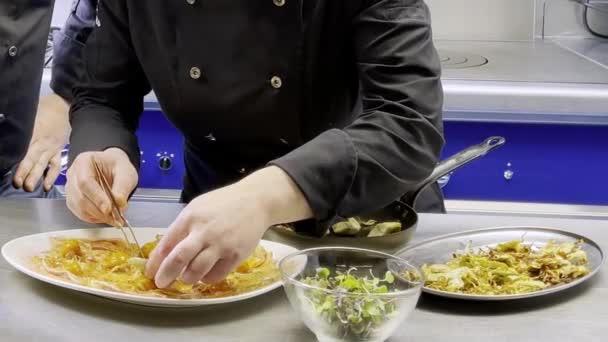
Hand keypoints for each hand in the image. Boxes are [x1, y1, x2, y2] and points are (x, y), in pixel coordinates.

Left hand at [14, 94, 69, 191]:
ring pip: (43, 164)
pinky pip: (55, 166)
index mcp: (34, 130)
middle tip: (19, 183)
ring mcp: (51, 148)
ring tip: (29, 187)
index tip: (9, 165)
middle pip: (32, 158)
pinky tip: (46, 186)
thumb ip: (20, 121)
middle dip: (25, 171)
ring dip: (36, 176)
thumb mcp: (30, 111)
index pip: (23, 146)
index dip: (17, 157)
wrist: (66, 105)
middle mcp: (42, 142)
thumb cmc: (46, 107)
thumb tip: (6, 125)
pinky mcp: (57, 151)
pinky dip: (52, 176)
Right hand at [65, 148, 137, 224]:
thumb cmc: (118, 166)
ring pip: (77, 207)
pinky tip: (105, 217)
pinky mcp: (73, 199)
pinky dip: (93, 218)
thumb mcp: (126, 172)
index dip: (96, 197)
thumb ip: (123, 187)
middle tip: (114, 217)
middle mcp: (73, 174)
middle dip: (97, 210)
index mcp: (84, 161)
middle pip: (79, 197)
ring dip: (95, 216)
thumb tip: (119, 203)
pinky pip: (79, 212)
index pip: (85, 181)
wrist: (114, 168)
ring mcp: (71, 187)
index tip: (108, 208)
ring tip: (113, 218)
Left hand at [145, 166, 312, 287]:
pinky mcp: (236, 255)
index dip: (156, 261)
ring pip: (196, 271)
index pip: (167, 243)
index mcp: (191, 217)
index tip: (151, 271)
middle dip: (166, 275)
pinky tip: (205, 274)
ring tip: (186, 277)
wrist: (256, 201)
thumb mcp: (198, 207)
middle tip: (162, 282)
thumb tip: (165, 250)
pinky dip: (207, 278)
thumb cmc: (224, 203)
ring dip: (187, 278)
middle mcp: (204, 231)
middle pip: (178, 259)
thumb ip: (183, 227)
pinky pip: (216, 275)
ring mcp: (221, 244)